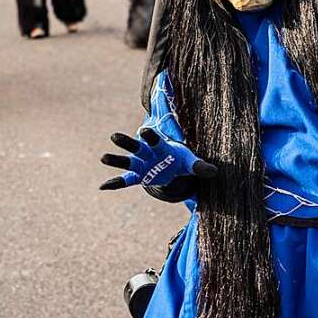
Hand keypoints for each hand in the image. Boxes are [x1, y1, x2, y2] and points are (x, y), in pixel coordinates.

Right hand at [100, 128, 217, 189]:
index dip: (150, 136)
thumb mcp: (190, 162)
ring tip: (103, 157)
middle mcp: (147, 154)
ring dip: (116, 160)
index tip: (143, 131)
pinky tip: (103, 187)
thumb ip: (199, 166)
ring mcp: (140, 165)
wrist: (171, 166)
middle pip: (135, 147)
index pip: (154, 139)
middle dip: (126, 143)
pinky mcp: (138, 176)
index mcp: (160, 146)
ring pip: (127, 161)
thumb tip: (214, 172)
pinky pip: (125, 180)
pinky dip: (116, 184)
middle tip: (114, 136)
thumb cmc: (180, 160)